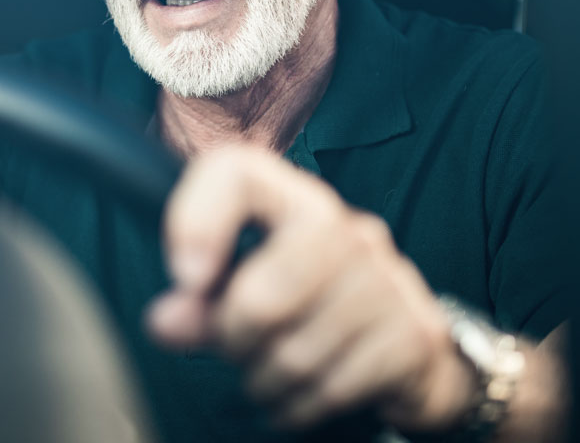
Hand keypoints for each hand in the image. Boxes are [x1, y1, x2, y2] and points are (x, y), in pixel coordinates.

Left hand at [148, 144, 475, 431]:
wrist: (407, 349)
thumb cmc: (308, 308)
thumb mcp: (243, 292)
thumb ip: (197, 302)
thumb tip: (164, 321)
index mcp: (298, 200)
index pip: (237, 173)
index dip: (196, 222)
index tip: (185, 279)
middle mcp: (349, 229)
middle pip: (263, 294)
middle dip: (234, 338)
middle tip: (235, 347)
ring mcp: (389, 279)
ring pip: (296, 353)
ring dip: (267, 380)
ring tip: (269, 374)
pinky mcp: (415, 334)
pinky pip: (334, 387)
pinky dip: (301, 405)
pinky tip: (298, 396)